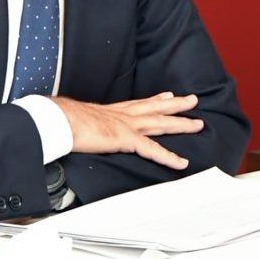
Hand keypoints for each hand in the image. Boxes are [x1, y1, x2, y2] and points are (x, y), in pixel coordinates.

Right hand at [52, 92, 201, 168]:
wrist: (61, 120)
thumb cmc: (65, 120)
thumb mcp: (81, 119)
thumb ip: (89, 124)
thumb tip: (81, 129)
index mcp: (114, 111)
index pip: (140, 103)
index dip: (156, 99)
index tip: (168, 95)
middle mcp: (125, 115)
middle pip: (157, 108)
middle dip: (177, 105)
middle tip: (193, 100)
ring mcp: (128, 126)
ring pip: (162, 124)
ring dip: (181, 124)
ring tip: (198, 125)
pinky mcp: (127, 139)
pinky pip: (153, 150)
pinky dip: (168, 157)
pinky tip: (181, 162)